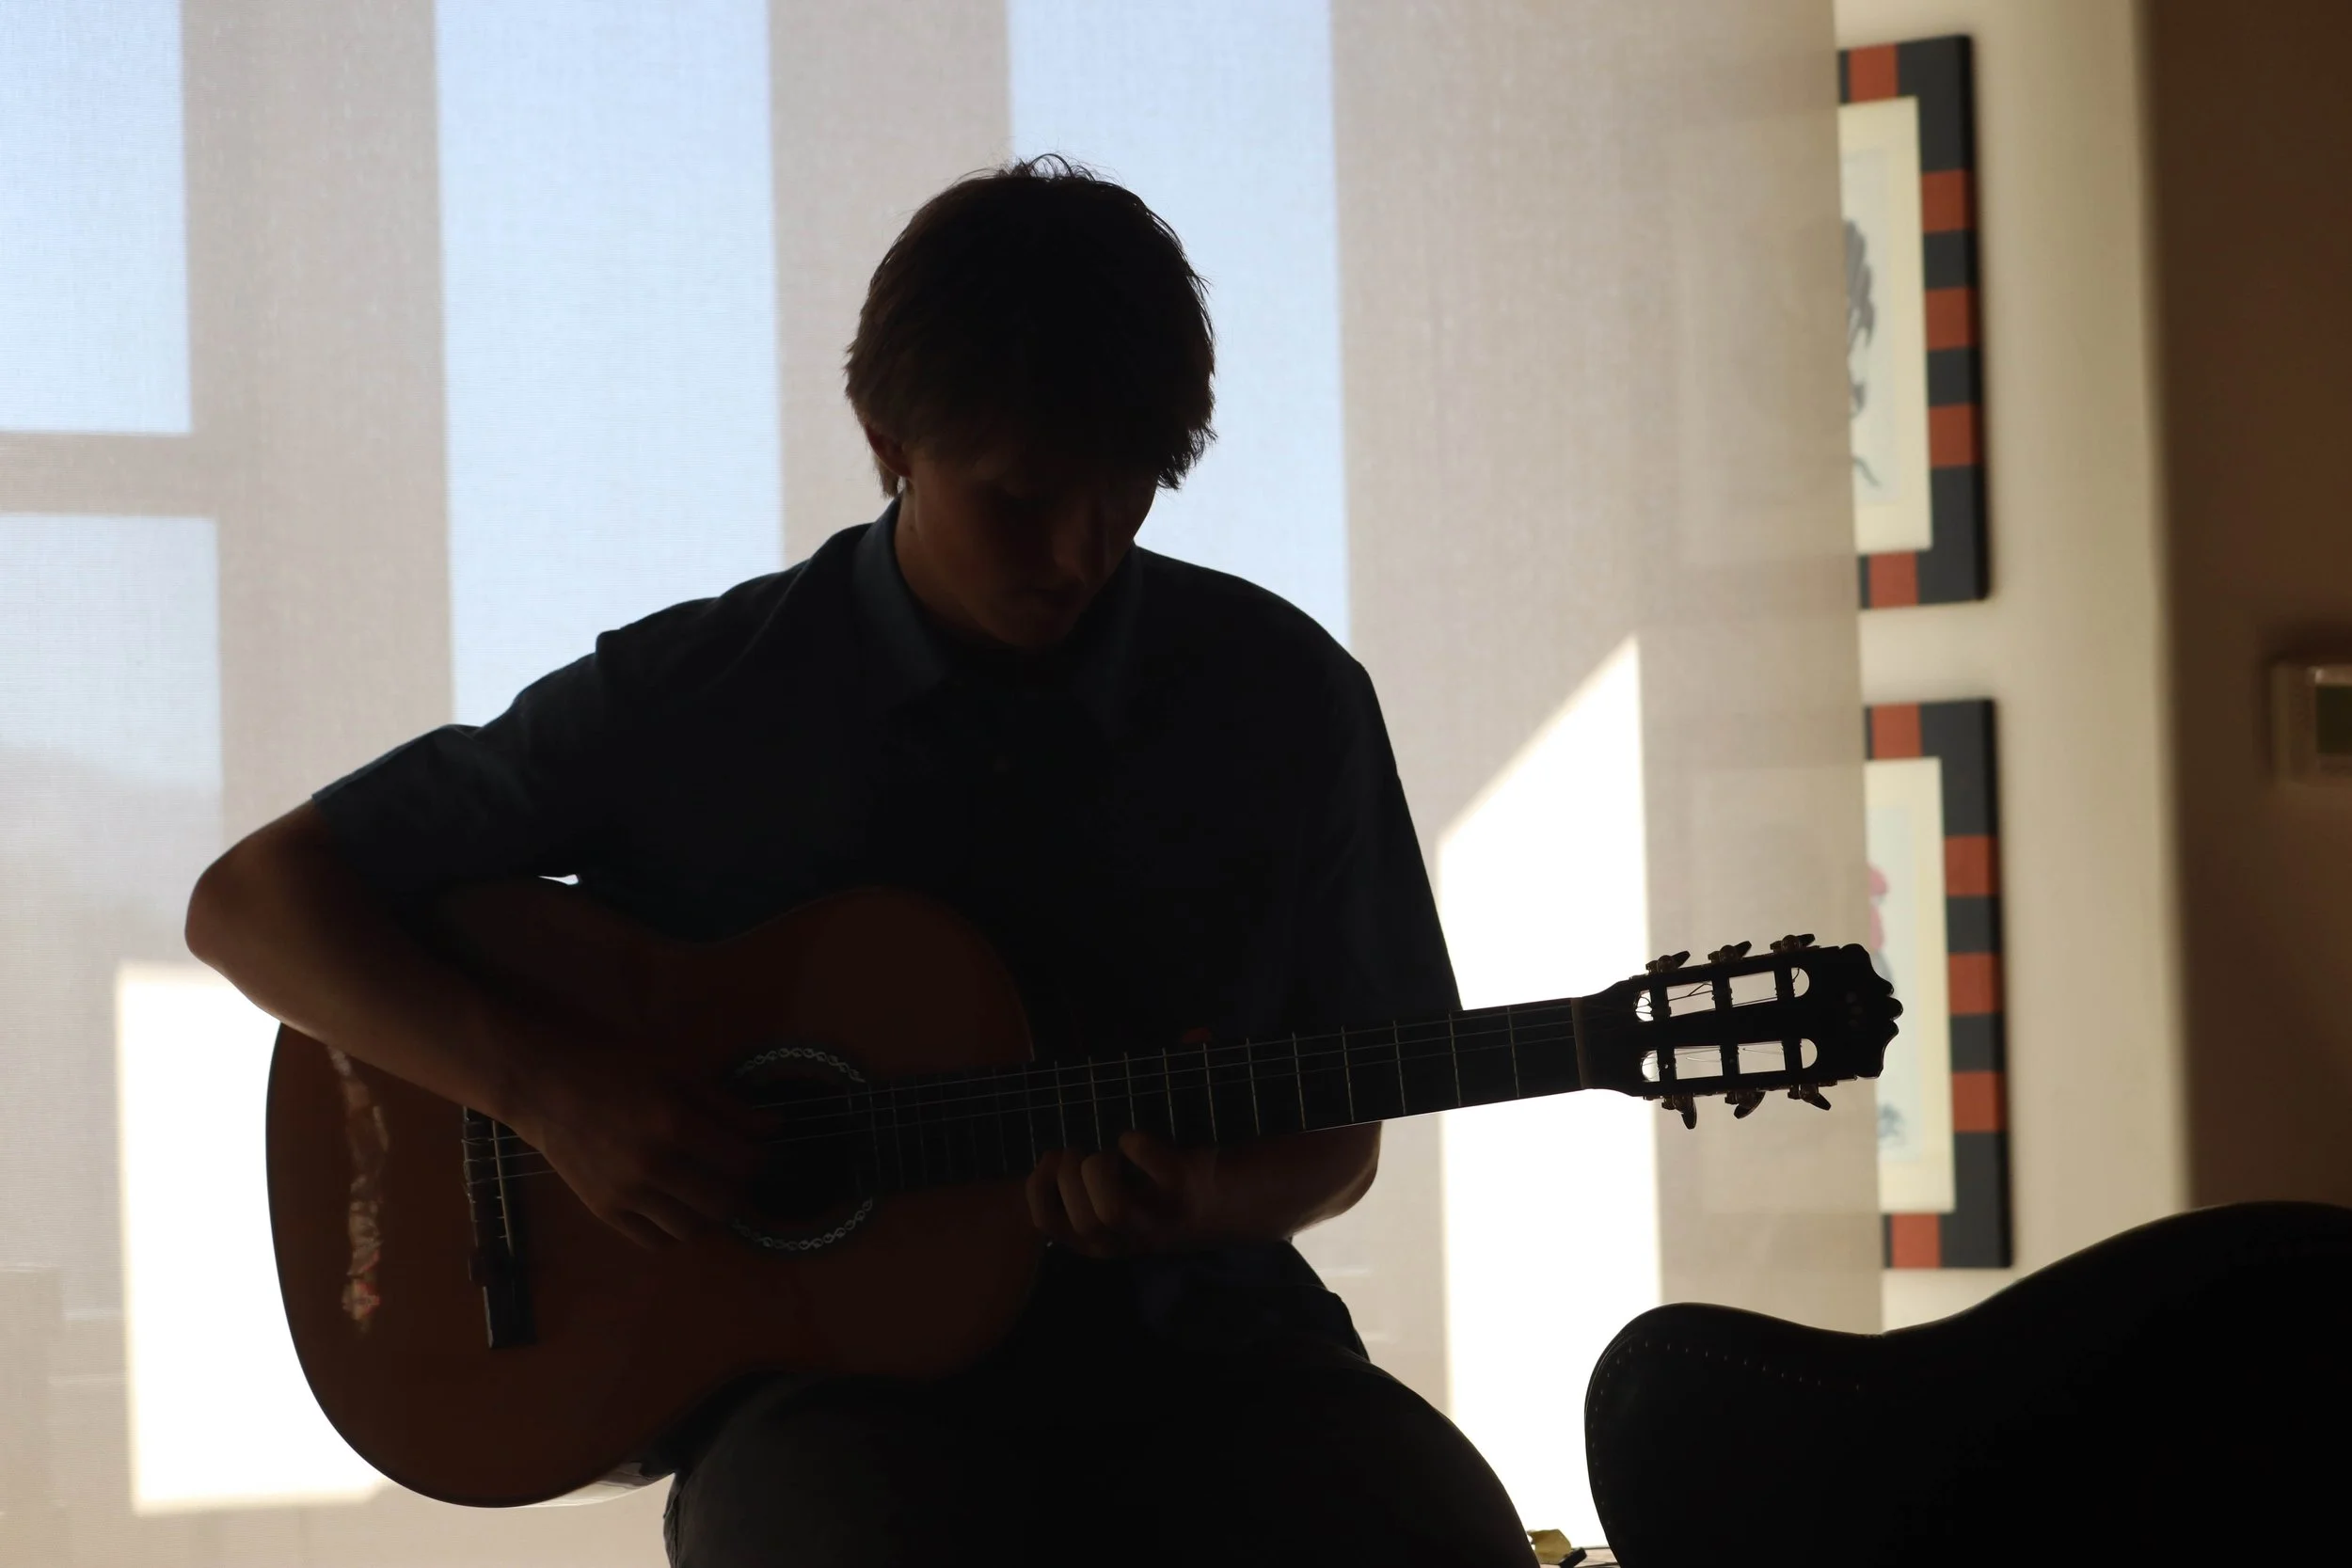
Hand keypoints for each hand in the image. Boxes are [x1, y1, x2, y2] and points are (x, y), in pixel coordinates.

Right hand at [503, 1034, 768, 1250]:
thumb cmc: (616, 1065)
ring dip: (707, 1213)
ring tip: (704, 1189)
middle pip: (723, 1203)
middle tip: (732, 1172)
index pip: (743, 1162)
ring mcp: (625, 1194)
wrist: (546, 1084)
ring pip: (691, 1229)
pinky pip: (653, 1241)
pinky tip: (674, 1205)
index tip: (756, 1149)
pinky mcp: (602, 1211)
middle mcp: (651, 1166)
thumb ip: (726, 1105)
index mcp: (674, 1124)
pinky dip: (673, 1230)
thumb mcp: (677, 1070)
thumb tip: (774, 1128)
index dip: (759, 1157)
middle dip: (738, 1189)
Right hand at [1026, 1130, 1219, 1257]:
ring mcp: (1157, 1220)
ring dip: (1099, 1167)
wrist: (1217, 1199)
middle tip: (1085, 1155)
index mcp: (1096, 1243)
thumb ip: (1072, 1193)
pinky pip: (1148, 1162)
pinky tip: (1136, 1143)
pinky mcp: (1183, 1190)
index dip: (1039, 1186)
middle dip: (1071, 1175)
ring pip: (1112, 1210)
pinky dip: (1136, 1142)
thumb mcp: (1103, 1206)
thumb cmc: (1150, 1196)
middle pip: (1081, 1220)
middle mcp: (1125, 1240)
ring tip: (1110, 1156)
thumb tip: (1048, 1162)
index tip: (1053, 1162)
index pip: (1046, 1223)